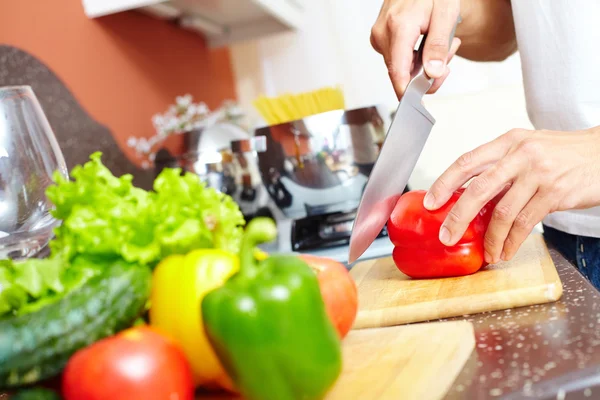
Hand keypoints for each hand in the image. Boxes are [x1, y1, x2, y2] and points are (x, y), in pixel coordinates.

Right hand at [370, 0, 461, 96]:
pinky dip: (416, 56)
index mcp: (398, 27)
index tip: (419, 104)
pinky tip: (427, 41)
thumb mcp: (446, 14)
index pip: (398, 71)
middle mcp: (383, 34)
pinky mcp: (381, 39)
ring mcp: (379, 37)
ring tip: (441, 41)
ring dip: (424, 63)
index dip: (409, 91)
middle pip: (402, 73)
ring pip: (402, 68)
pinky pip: (398, 59)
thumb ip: (438, 45)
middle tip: (449, 53)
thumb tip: (433, 73)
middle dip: (428, 71)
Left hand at [423, 128, 599, 262]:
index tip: (430, 202)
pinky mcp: (554, 193)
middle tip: (446, 236)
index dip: (444, 183)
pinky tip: (505, 251)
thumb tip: (467, 195)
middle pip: (478, 189)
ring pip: (502, 212)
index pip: (467, 161)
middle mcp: (520, 154)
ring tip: (486, 253)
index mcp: (507, 142)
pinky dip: (512, 242)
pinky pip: (525, 223)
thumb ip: (500, 166)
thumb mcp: (527, 148)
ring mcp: (538, 174)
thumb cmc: (562, 153)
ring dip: (490, 238)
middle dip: (458, 217)